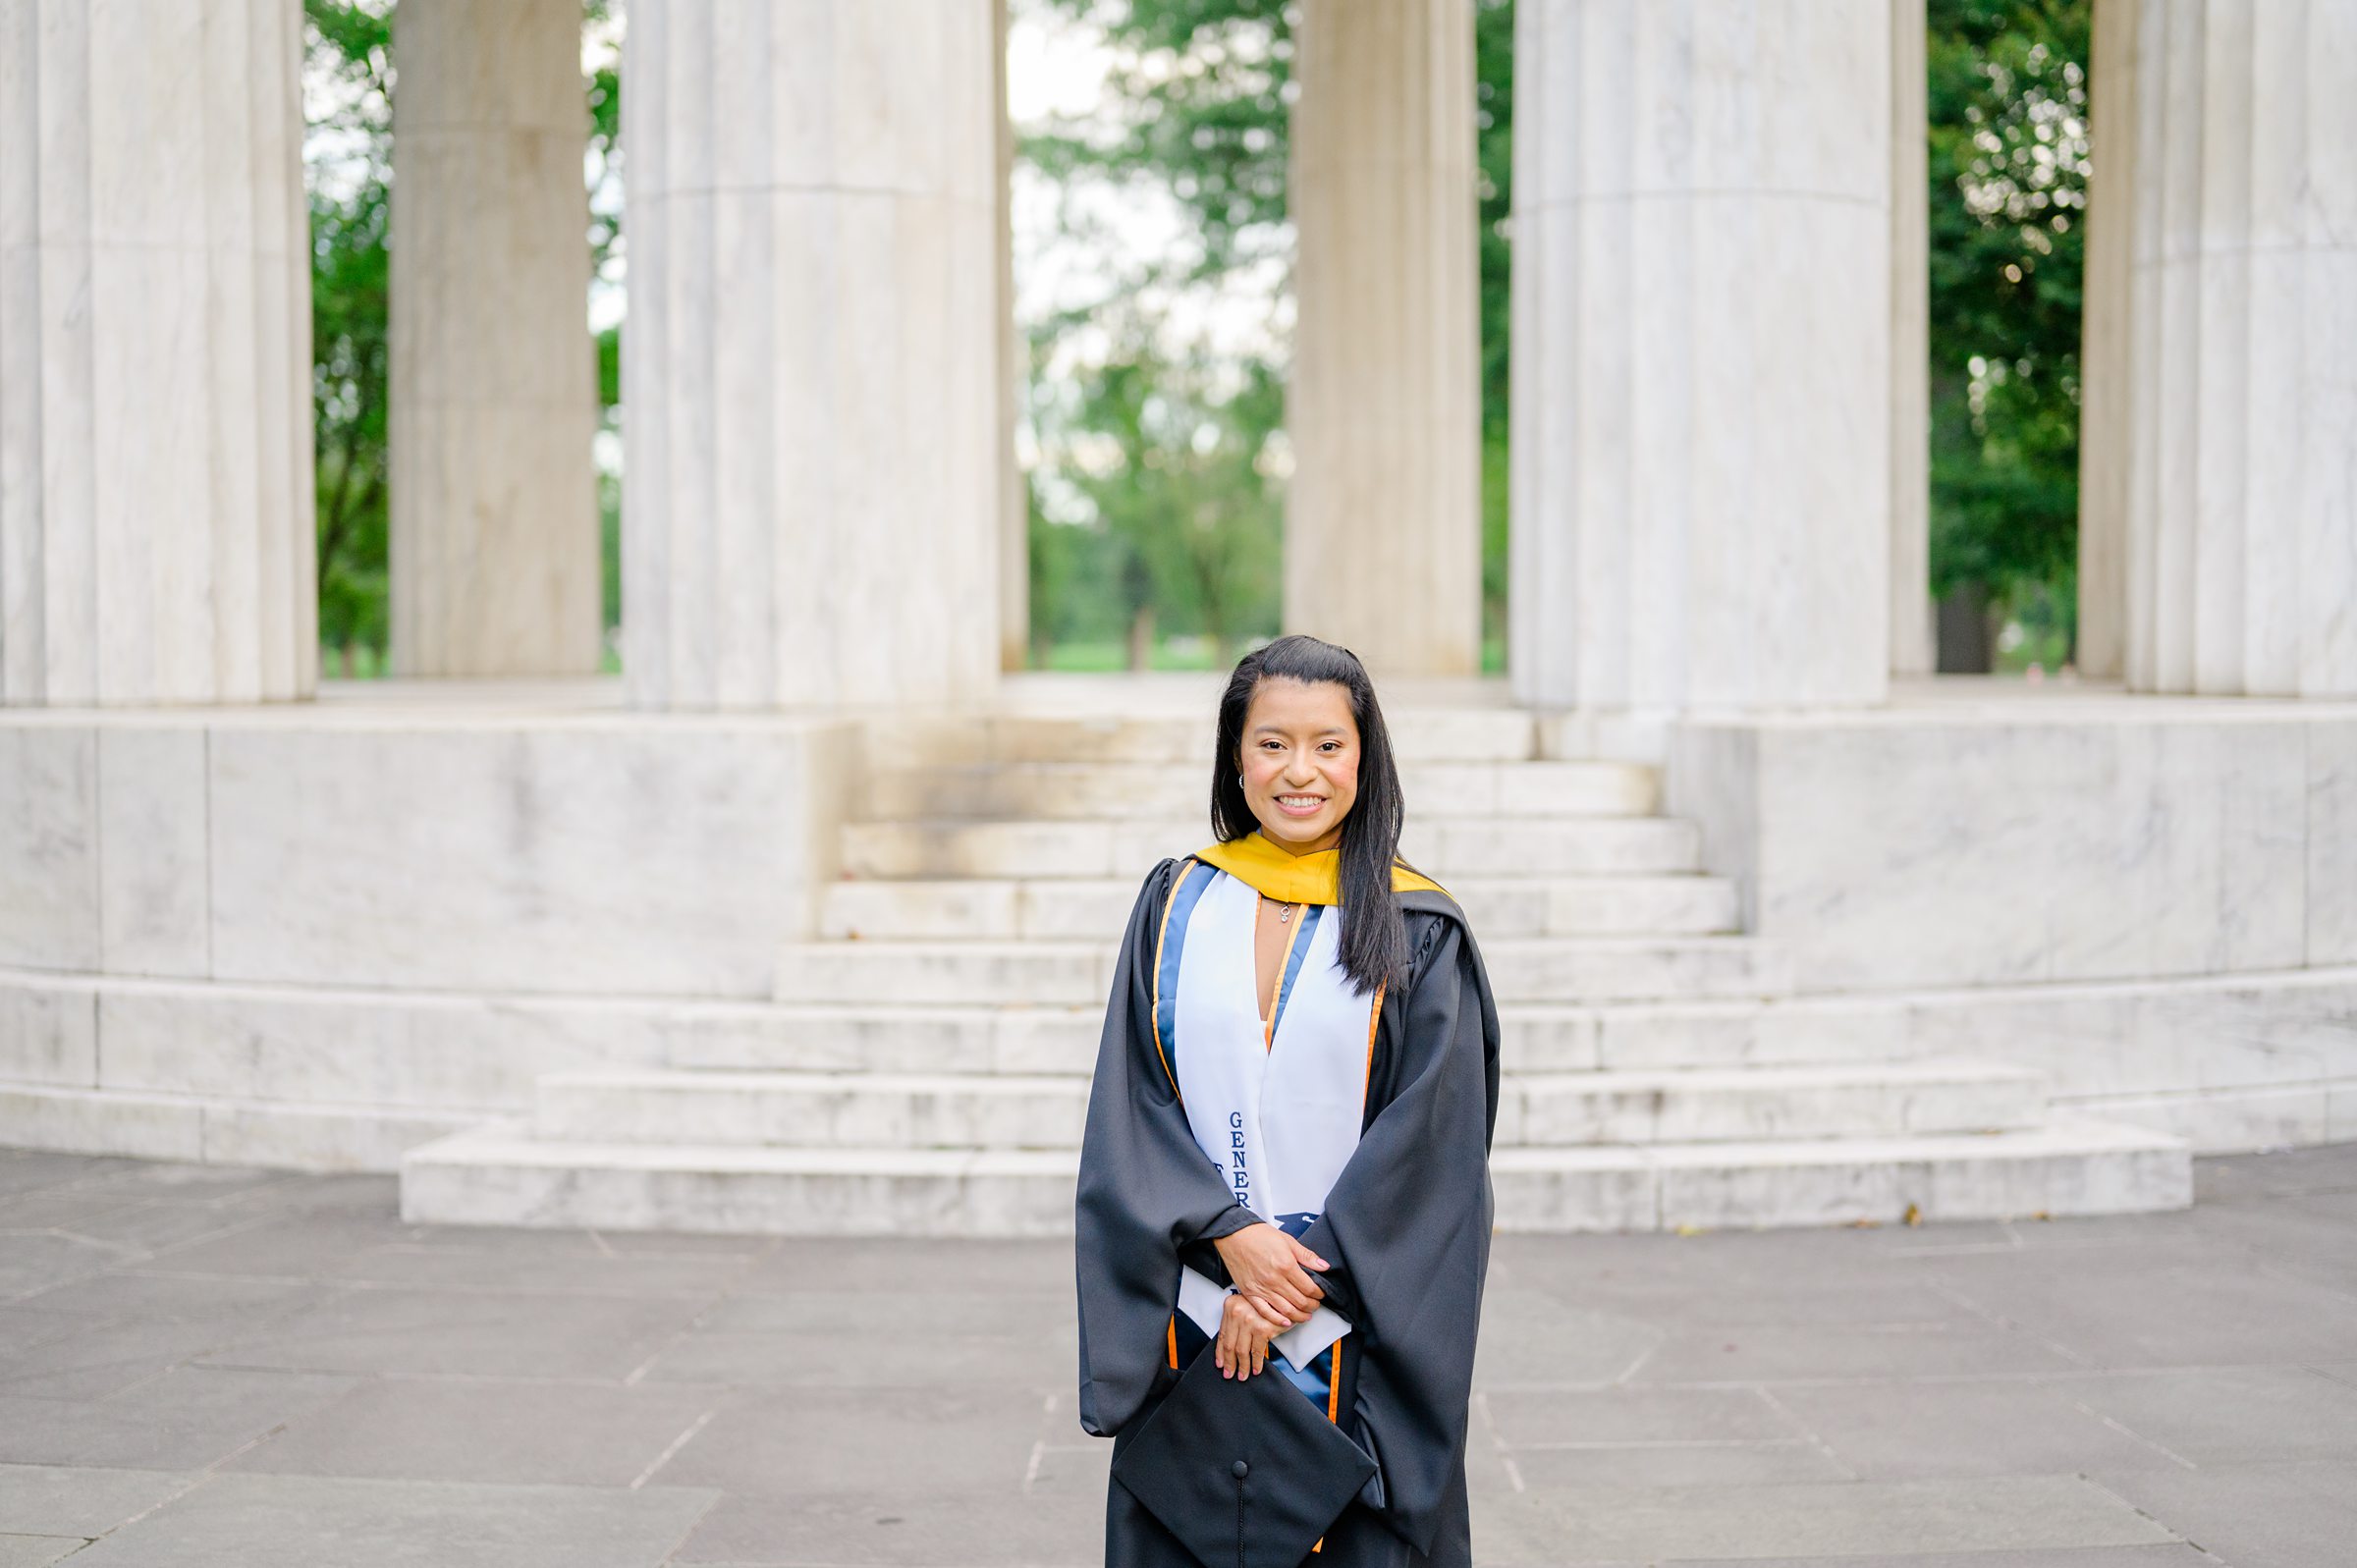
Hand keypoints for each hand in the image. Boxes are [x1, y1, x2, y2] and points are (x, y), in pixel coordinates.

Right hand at [1210, 1221, 1329, 1325]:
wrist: (1233, 1235)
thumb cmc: (1258, 1235)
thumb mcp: (1288, 1240)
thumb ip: (1307, 1256)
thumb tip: (1324, 1266)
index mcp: (1286, 1265)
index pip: (1309, 1288)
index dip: (1319, 1294)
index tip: (1320, 1293)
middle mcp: (1275, 1280)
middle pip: (1300, 1302)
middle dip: (1312, 1306)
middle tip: (1315, 1304)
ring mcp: (1262, 1288)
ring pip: (1286, 1311)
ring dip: (1299, 1316)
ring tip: (1305, 1315)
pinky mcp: (1250, 1293)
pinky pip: (1265, 1312)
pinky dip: (1278, 1320)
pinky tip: (1286, 1321)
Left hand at [1215, 1290, 1284, 1378]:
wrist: (1288, 1298)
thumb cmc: (1267, 1303)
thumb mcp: (1246, 1307)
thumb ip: (1237, 1322)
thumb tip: (1229, 1347)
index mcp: (1230, 1306)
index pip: (1222, 1334)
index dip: (1219, 1352)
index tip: (1220, 1363)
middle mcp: (1237, 1312)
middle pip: (1230, 1345)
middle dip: (1229, 1363)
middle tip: (1229, 1374)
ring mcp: (1249, 1321)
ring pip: (1242, 1351)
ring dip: (1243, 1366)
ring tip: (1243, 1375)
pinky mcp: (1262, 1329)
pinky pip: (1257, 1352)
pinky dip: (1256, 1363)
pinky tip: (1256, 1369)